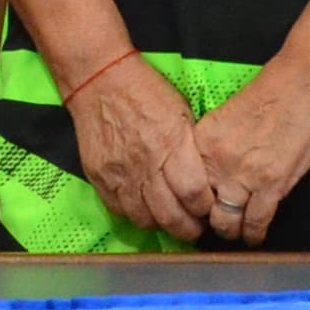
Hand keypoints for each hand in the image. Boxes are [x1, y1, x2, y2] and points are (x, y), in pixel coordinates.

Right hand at [67, 53, 215, 241]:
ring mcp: (120, 174)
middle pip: (171, 215)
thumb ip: (191, 149)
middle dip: (187, 229)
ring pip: (144, 219)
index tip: (209, 210)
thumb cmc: (146, 91)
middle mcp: (146, 164)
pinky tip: (146, 209)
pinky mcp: (99, 178)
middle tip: (194, 230)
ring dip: (162, 226)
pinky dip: (136, 214)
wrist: (99, 80)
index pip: (194, 194)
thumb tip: (206, 180)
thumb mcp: (181, 112)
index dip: (205, 209)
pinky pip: (120, 210)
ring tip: (171, 221)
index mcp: (171, 144)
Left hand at [188, 63, 309, 247]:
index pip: (184, 182)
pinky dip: (253, 234)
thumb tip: (214, 169)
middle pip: (200, 206)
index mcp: (203, 139)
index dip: (189, 198)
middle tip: (212, 223)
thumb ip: (216, 144)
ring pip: (225, 220)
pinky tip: (254, 237)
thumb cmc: (273, 90)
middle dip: (205, 219)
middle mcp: (217, 161)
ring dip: (229, 231)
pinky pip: (255, 222)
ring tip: (233, 234)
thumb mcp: (228, 113)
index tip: (195, 205)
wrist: (306, 84)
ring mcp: (243, 176)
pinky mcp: (271, 186)